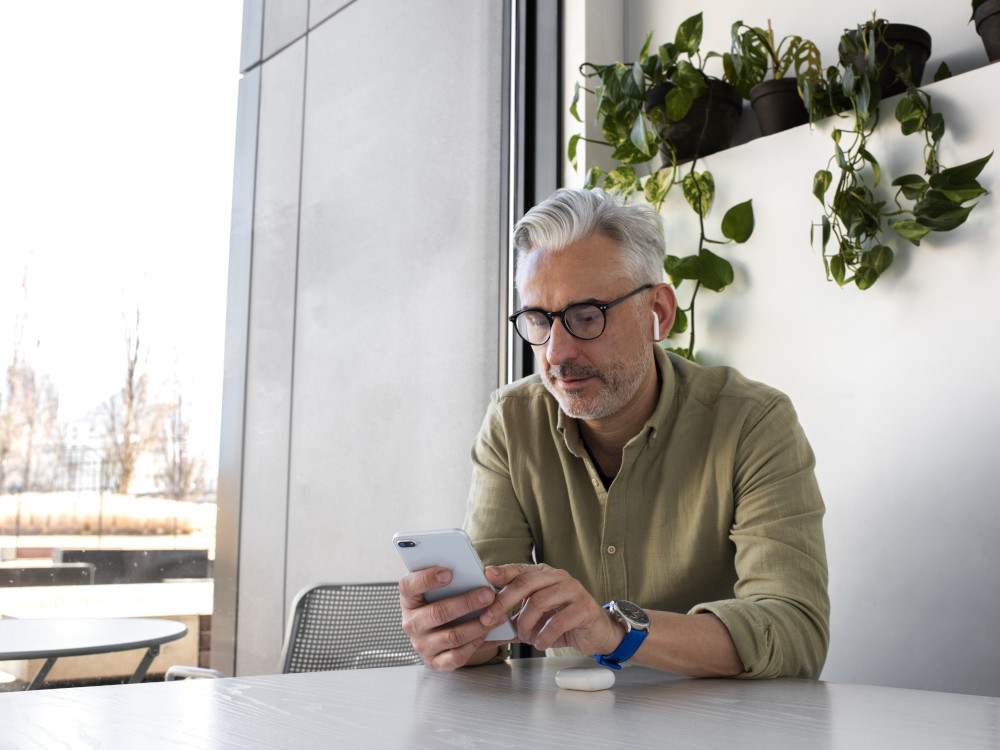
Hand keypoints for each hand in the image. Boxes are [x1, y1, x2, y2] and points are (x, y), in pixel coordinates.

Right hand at [398, 567, 504, 670]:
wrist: (440, 630)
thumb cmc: (443, 600)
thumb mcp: (441, 587)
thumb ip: (452, 577)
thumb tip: (477, 571)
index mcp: (409, 599)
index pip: (409, 586)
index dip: (427, 578)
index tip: (449, 572)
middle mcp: (411, 623)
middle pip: (437, 613)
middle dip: (466, 603)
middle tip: (488, 594)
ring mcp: (421, 645)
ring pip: (452, 636)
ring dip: (478, 624)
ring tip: (497, 614)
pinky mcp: (434, 662)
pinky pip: (457, 656)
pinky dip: (476, 643)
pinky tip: (488, 631)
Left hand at [479, 564, 623, 655]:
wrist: (595, 633)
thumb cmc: (562, 622)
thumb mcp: (533, 621)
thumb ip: (509, 624)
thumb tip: (480, 635)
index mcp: (544, 574)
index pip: (519, 569)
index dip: (502, 572)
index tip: (485, 575)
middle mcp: (558, 577)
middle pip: (525, 583)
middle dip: (504, 602)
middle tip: (490, 620)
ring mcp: (573, 590)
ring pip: (540, 601)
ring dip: (525, 622)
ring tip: (524, 636)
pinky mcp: (585, 608)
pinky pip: (558, 621)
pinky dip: (544, 635)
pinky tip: (540, 643)